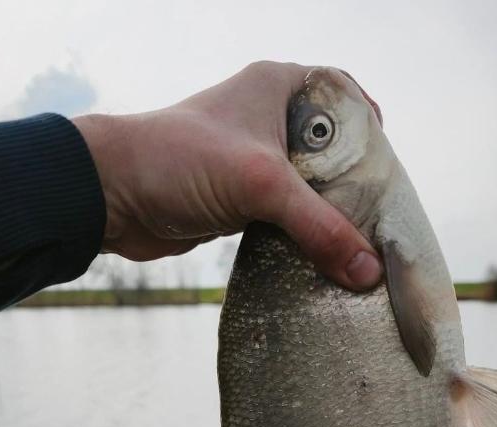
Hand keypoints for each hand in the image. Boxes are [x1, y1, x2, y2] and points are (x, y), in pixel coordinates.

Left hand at [72, 61, 382, 290]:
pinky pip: (285, 213)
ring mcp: (253, 160)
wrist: (110, 194)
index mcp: (276, 86)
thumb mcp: (260, 183)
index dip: (367, 120)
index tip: (387, 158)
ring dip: (329, 212)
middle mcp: (267, 118)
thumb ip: (319, 226)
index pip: (340, 91)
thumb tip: (367, 270)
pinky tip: (322, 255)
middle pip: (330, 147)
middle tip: (380, 211)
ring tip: (359, 239)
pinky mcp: (240, 197)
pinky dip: (303, 233)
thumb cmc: (178, 159)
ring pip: (308, 184)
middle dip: (354, 179)